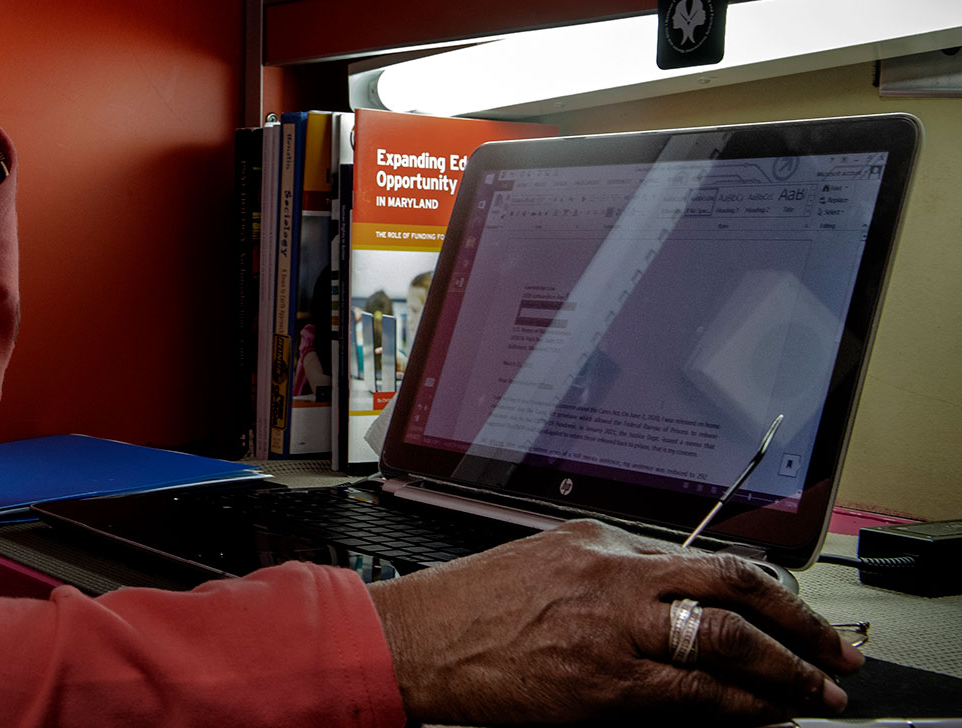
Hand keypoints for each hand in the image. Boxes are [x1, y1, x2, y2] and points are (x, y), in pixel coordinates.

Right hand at [366, 519, 862, 724]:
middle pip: (731, 586)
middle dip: (798, 622)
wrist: (415, 641)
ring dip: (786, 671)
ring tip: (818, 692)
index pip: (702, 558)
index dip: (761, 591)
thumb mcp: (540, 564)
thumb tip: (663, 598)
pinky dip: (742, 707)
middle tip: (836, 649)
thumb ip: (604, 575)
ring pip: (726, 639)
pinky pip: (694, 695)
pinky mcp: (603, 683)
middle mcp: (612, 575)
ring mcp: (611, 628)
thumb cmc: (465, 609)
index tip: (790, 612)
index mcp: (598, 541)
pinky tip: (766, 717)